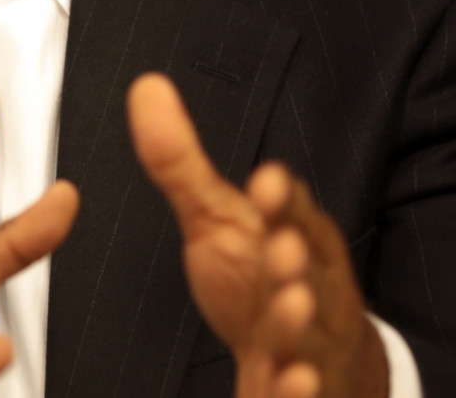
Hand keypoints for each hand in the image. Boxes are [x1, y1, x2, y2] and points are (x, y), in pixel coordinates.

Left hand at [128, 73, 387, 397]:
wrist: (307, 358)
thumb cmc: (259, 279)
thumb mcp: (216, 218)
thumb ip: (181, 162)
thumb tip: (146, 87)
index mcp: (292, 238)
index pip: (292, 215)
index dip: (283, 202)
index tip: (265, 180)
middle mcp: (308, 286)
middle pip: (307, 271)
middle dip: (295, 256)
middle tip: (281, 245)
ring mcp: (308, 342)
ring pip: (308, 331)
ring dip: (300, 319)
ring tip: (290, 303)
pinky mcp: (299, 388)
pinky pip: (302, 391)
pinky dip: (297, 388)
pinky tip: (291, 382)